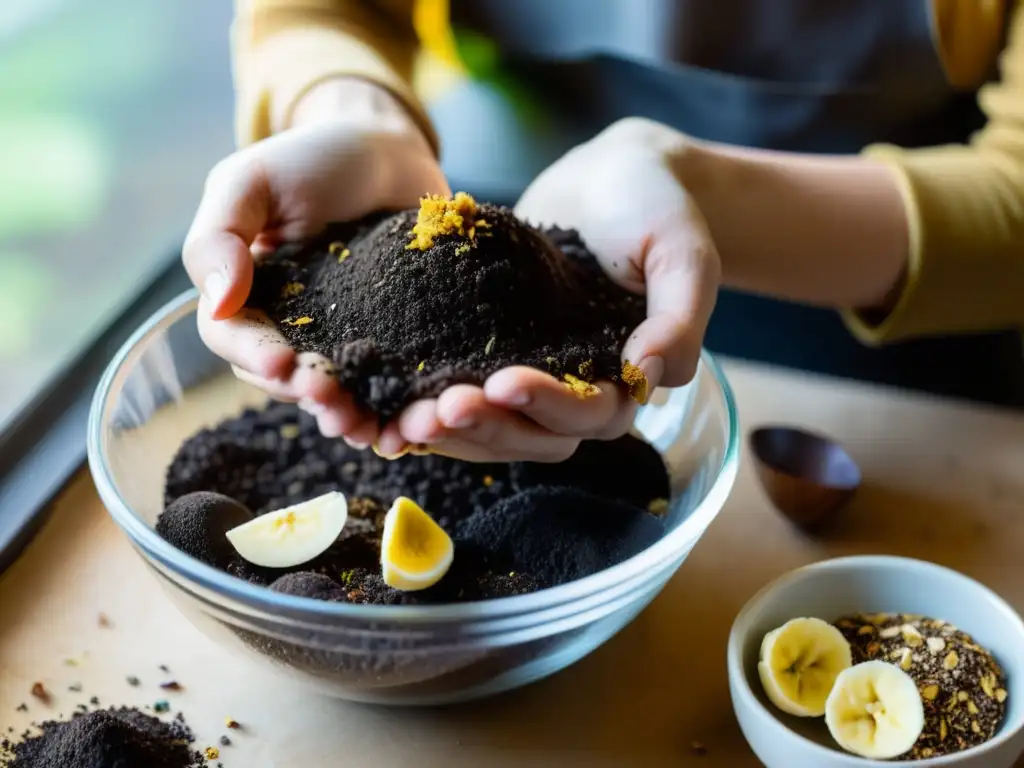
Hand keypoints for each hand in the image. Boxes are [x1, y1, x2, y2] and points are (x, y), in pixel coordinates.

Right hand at [183, 84, 447, 444]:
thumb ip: (220, 235)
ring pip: (332, 390)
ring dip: (345, 413)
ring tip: (366, 423)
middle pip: (281, 378)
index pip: (232, 336)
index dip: (254, 356)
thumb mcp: (251, 181)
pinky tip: (406, 421)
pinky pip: (385, 382)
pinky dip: (391, 406)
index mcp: (244, 293)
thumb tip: (218, 299)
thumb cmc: (313, 158)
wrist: (389, 149)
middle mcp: (287, 325)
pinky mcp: (390, 341)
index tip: (284, 364)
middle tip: (332, 397)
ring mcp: (340, 337)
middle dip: (304, 392)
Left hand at [375, 118, 720, 461]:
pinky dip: (426, 401)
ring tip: (403, 416)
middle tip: (436, 410)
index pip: (589, 415)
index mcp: (623, 379)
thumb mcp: (686, 256)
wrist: (613, 177)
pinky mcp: (489, 349)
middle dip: (486, 426)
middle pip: (532, 435)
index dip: (547, 406)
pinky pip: (460, 388)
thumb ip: (680, 319)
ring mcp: (531, 373)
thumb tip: (650, 378)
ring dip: (449, 427)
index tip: (504, 381)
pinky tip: (387, 397)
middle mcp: (575, 389)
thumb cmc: (658, 208)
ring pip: (491, 425)